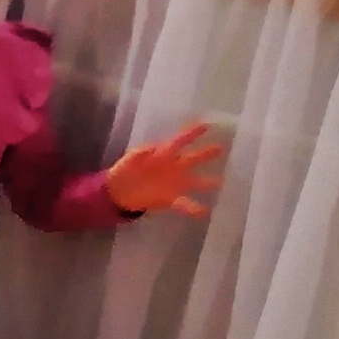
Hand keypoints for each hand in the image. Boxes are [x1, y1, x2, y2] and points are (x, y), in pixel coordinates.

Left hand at [107, 119, 225, 219]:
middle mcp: (173, 168)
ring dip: (208, 182)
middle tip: (221, 147)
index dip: (192, 134)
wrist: (117, 192)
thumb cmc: (124, 171)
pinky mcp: (170, 199)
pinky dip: (195, 209)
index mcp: (163, 155)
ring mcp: (174, 184)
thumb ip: (140, 153)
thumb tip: (151, 148)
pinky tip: (205, 212)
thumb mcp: (130, 159)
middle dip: (207, 153)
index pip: (180, 141)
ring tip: (221, 182)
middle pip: (193, 159)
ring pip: (195, 182)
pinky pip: (185, 204)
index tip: (206, 126)